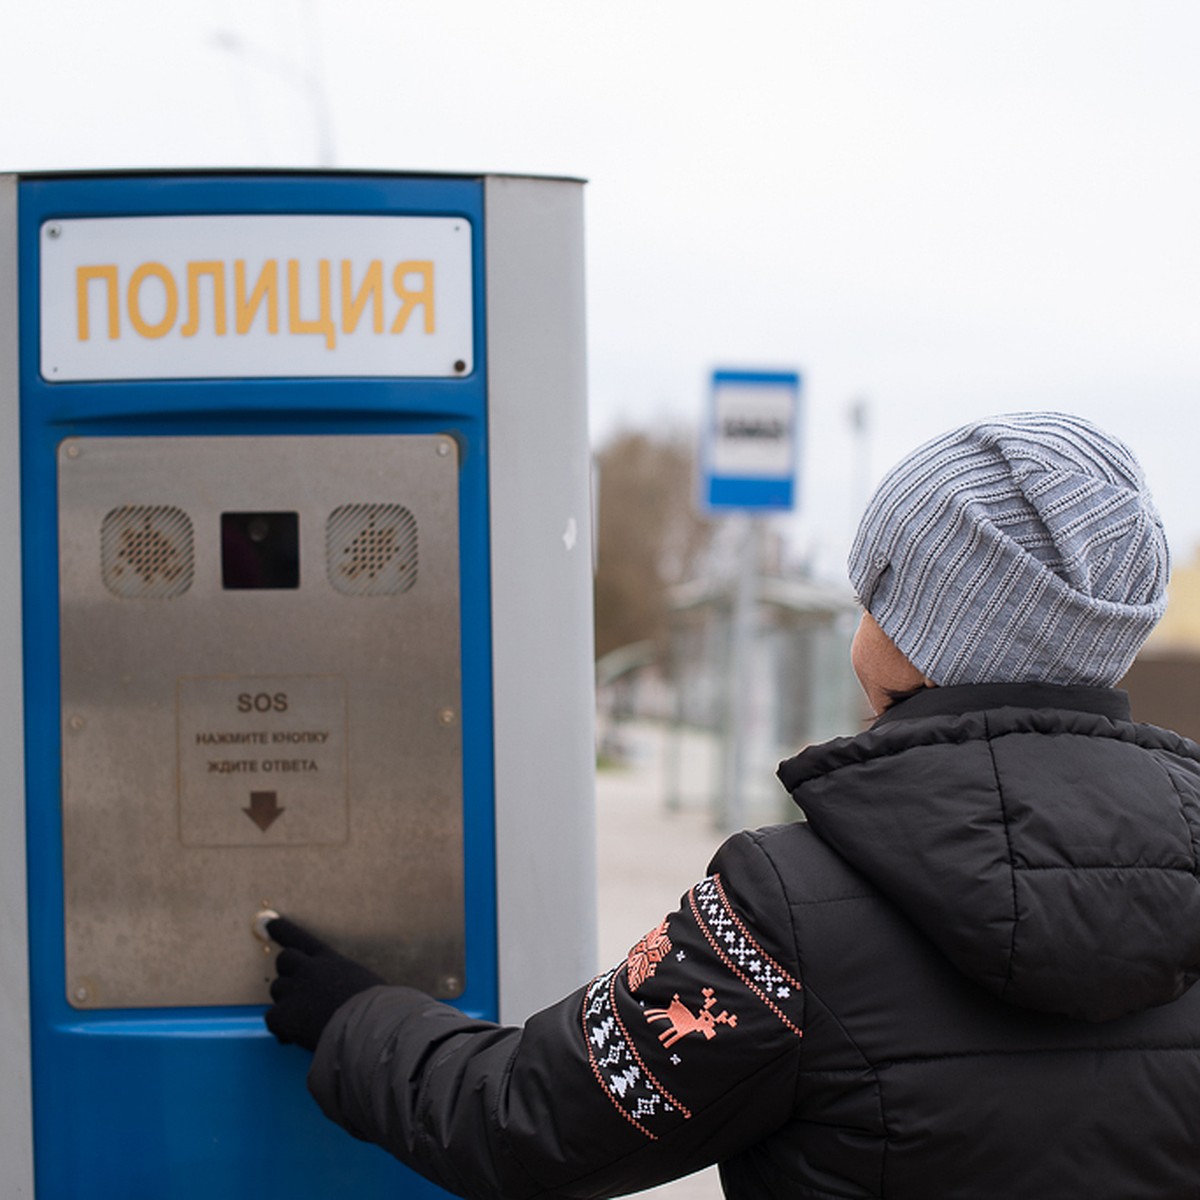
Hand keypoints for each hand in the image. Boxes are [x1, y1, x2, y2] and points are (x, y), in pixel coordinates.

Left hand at [265, 916, 385, 1050]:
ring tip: (302, 1018)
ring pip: (277, 989)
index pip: (302, 939)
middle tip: (294, 988)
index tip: (271, 923)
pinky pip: (272, 1018)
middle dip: (286, 972)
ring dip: (286, 1001)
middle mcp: (310, 969)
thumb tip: (345, 997)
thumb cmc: (377, 1007)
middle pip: (284, 960)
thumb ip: (347, 982)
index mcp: (331, 960)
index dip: (285, 931)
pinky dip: (281, 1028)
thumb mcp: (364, 982)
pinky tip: (293, 1036)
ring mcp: (295, 990)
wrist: (369, 1025)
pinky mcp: (285, 1014)